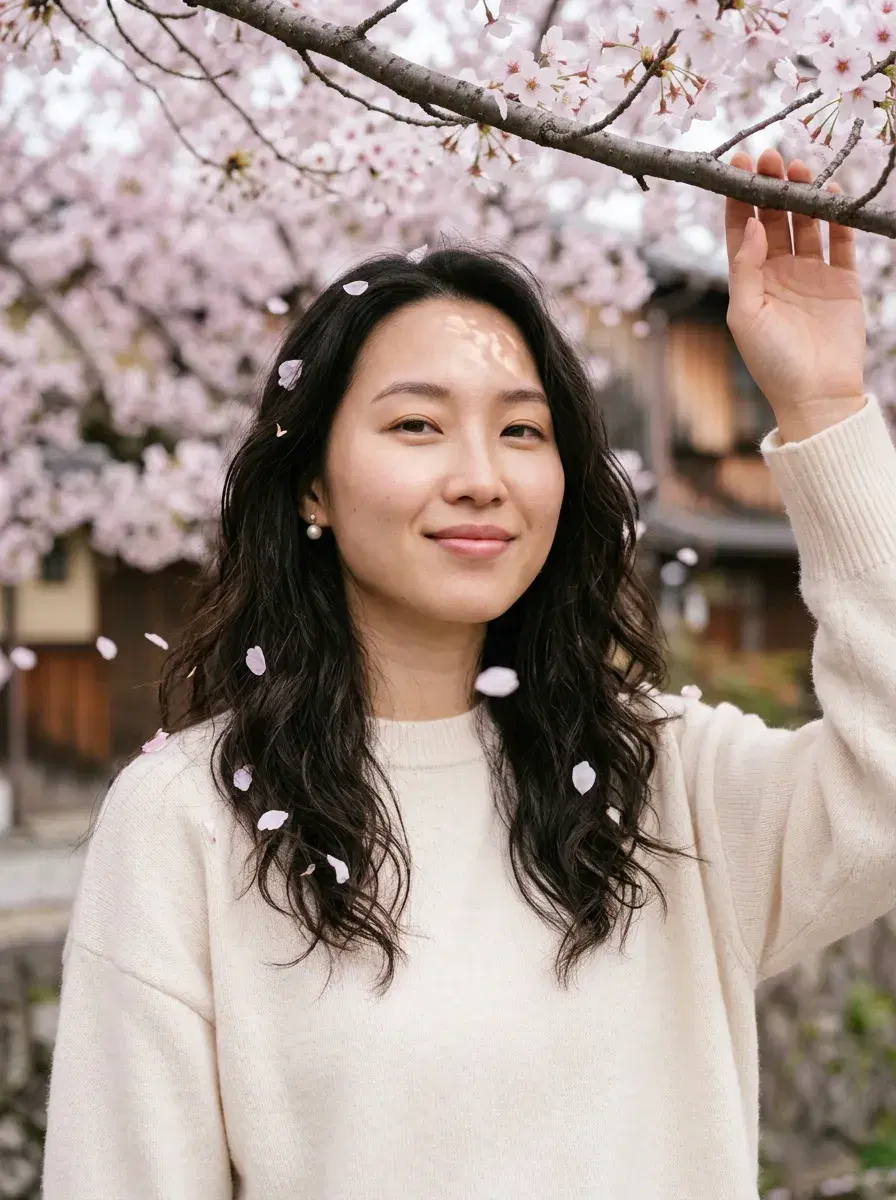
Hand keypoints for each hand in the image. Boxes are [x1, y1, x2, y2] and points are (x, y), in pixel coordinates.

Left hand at [724, 149, 865, 417]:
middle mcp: (779, 271)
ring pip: (807, 222)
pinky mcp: (843, 280)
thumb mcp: (745, 315)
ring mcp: (812, 273)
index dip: (739, 197)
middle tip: (771, 157)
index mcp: (750, 280)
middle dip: (771, 186)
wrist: (816, 394)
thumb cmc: (771, 362)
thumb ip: (745, 267)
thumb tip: (751, 222)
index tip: (738, 165)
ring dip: (802, 194)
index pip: (742, 229)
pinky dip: (839, 216)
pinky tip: (832, 192)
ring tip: (800, 168)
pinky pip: (842, 240)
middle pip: (774, 218)